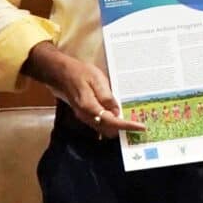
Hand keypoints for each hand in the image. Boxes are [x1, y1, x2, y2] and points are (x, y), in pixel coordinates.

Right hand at [25, 42, 143, 134]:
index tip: (141, 127)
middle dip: (123, 128)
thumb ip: (107, 97)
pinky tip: (119, 115)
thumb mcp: (97, 80)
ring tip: (132, 120)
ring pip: (103, 128)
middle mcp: (85, 116)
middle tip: (139, 122)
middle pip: (108, 129)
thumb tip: (117, 112)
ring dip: (117, 126)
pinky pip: (99, 123)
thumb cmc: (80, 73)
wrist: (61, 73)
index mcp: (89, 107)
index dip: (127, 125)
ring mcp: (84, 116)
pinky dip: (110, 122)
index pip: (111, 121)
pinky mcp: (84, 114)